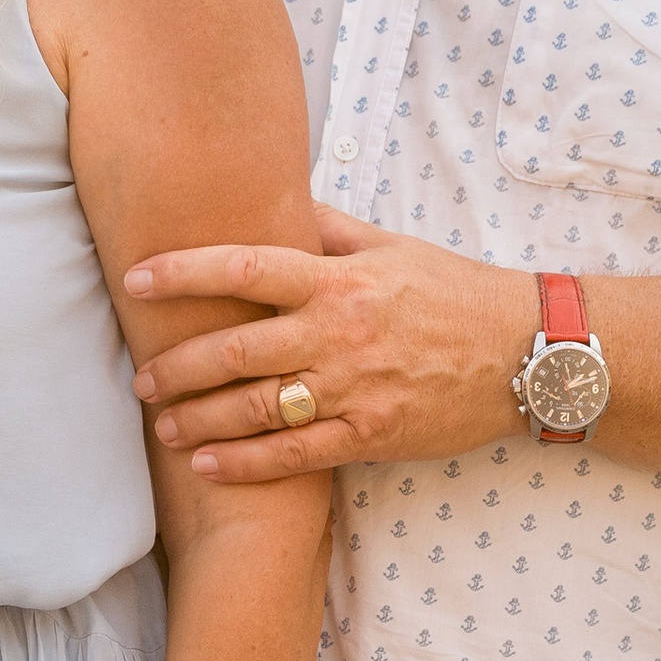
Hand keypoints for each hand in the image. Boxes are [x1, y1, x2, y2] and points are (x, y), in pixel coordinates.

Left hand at [126, 207, 538, 481]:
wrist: (524, 350)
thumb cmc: (452, 291)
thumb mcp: (390, 245)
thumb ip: (326, 227)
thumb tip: (275, 195)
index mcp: (339, 280)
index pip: (245, 268)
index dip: (184, 273)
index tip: (137, 279)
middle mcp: (339, 333)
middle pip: (237, 349)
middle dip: (178, 365)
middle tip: (141, 376)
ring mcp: (355, 389)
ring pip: (257, 408)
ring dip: (200, 418)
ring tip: (163, 425)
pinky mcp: (372, 436)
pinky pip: (294, 454)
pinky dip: (245, 462)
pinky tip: (207, 464)